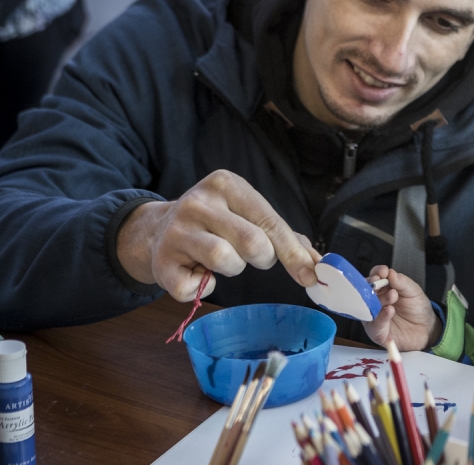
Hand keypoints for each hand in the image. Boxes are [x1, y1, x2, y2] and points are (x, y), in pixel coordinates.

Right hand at [116, 169, 319, 301]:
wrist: (157, 229)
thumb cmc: (216, 223)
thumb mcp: (246, 215)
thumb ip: (281, 235)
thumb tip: (316, 261)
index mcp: (226, 184)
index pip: (269, 221)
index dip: (293, 252)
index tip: (310, 275)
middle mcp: (199, 202)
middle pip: (252, 241)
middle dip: (263, 258)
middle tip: (253, 256)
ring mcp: (176, 230)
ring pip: (225, 261)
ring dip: (233, 269)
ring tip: (222, 259)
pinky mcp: (161, 261)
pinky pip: (194, 288)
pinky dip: (202, 287)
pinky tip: (197, 271)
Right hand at [362, 267, 441, 350]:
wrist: (427, 328)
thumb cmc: (417, 308)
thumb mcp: (413, 291)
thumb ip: (401, 282)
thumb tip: (390, 272)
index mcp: (383, 289)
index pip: (374, 278)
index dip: (376, 273)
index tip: (383, 271)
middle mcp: (375, 302)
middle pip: (367, 292)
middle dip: (375, 286)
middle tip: (384, 282)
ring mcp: (375, 317)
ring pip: (369, 308)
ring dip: (380, 300)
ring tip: (393, 295)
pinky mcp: (377, 333)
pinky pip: (375, 325)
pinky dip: (381, 317)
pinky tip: (389, 310)